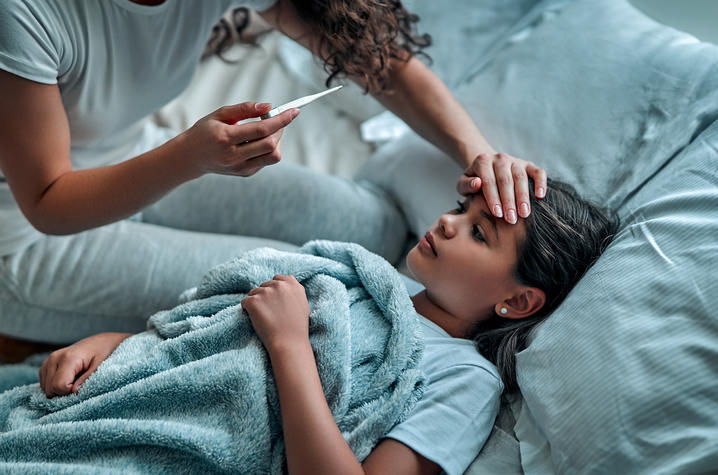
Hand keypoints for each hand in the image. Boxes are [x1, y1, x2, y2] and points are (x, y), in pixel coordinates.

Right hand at [39, 332, 131, 397]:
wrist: (99, 342)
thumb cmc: (102, 353)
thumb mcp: (100, 366)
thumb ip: (87, 378)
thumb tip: (73, 392)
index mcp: (68, 358)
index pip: (58, 386)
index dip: (69, 392)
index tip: (81, 387)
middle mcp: (54, 358)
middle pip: (50, 389)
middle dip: (64, 392)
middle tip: (79, 384)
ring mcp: (48, 361)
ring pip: (45, 388)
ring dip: (59, 389)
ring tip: (74, 380)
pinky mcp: (46, 365)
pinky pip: (44, 384)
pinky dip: (55, 386)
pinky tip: (68, 379)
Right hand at [177, 102, 298, 178]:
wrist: (191, 157)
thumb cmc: (205, 132)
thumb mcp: (219, 114)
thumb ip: (244, 109)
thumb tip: (268, 106)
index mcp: (225, 138)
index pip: (261, 130)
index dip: (281, 120)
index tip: (294, 111)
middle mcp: (233, 156)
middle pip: (270, 145)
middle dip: (279, 129)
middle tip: (275, 119)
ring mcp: (240, 168)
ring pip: (272, 156)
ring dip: (276, 140)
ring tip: (265, 131)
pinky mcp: (246, 174)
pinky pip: (266, 161)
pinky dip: (268, 148)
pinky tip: (256, 142)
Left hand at [241, 275, 309, 353]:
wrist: (289, 342)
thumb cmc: (297, 328)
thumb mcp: (303, 304)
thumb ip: (294, 291)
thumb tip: (289, 279)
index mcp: (293, 285)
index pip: (278, 279)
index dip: (274, 290)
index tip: (274, 301)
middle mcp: (280, 285)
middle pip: (264, 285)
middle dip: (264, 297)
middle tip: (269, 313)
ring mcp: (266, 292)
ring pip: (253, 293)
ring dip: (256, 303)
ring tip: (264, 318)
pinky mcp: (254, 301)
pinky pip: (245, 302)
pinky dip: (247, 310)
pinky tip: (255, 319)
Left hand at [457, 153, 546, 223]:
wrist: (488, 167)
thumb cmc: (475, 181)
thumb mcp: (463, 183)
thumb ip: (466, 185)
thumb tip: (477, 183)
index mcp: (483, 161)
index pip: (489, 181)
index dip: (493, 198)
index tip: (497, 214)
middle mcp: (500, 158)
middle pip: (506, 180)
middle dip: (509, 201)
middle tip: (512, 219)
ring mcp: (515, 161)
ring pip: (521, 177)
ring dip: (523, 196)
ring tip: (524, 213)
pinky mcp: (528, 165)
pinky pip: (537, 172)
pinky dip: (540, 183)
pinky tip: (541, 196)